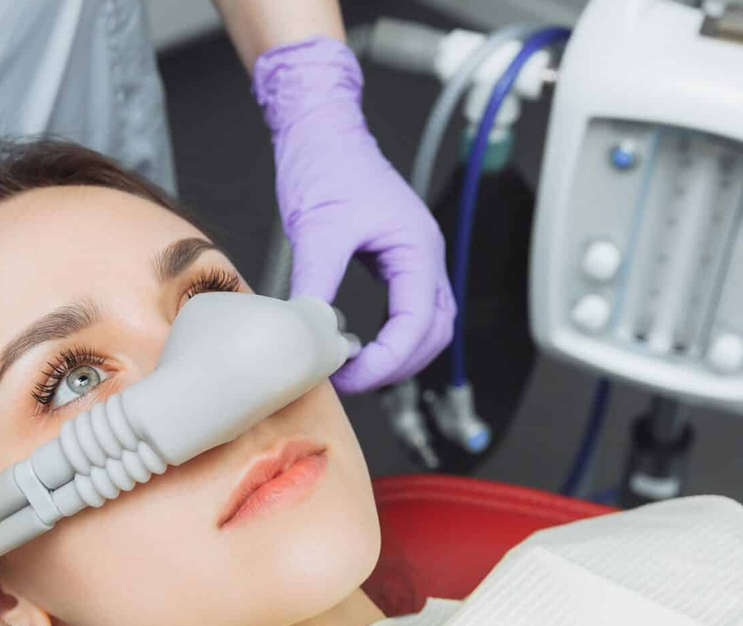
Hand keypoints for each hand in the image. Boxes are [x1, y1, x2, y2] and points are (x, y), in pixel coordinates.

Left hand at [254, 36, 454, 392]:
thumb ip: (317, 281)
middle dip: (396, 365)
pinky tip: (357, 343)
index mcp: (417, 248)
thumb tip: (308, 330)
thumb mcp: (317, 228)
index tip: (349, 376)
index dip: (387, 360)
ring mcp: (416, 259)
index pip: (417, 324)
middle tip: (348, 380)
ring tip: (353, 368)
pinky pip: (409, 311)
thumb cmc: (327, 164)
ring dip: (398, 355)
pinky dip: (391, 336)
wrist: (322, 130)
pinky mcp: (398, 260)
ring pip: (428, 326)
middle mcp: (426, 256)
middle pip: (433, 333)